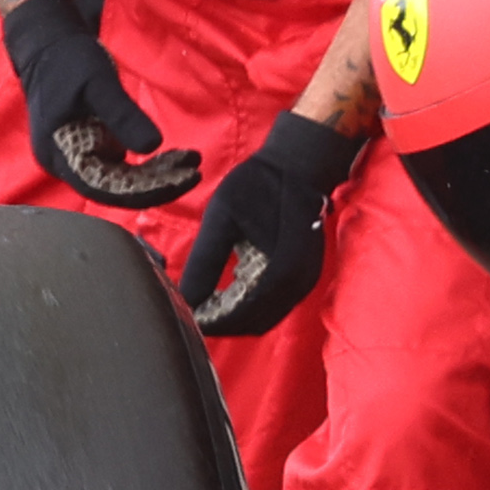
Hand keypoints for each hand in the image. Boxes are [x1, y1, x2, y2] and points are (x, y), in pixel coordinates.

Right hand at [0, 0, 197, 207]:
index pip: (106, 188)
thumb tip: (154, 146)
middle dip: (157, 184)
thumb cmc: (70, 61)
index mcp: (60, 154)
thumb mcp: (100, 83)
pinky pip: (120, 168)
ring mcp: (79, 158)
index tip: (183, 178)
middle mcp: (67, 164)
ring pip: (120, 181)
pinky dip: (147, 165)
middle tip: (195, 172)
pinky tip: (174, 156)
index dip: (146, 190)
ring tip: (192, 160)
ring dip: (156, 176)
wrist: (49, 47)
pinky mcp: (91, 149)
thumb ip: (123, 115)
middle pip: (115, 190)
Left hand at [174, 108, 364, 335]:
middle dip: (222, 323)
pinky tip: (229, 291)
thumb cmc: (257, 185)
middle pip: (254, 324)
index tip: (186, 315)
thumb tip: (184, 298)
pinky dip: (251, 306)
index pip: (241, 316)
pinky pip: (276, 306)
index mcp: (279, 270)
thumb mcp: (221, 219)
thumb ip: (204, 262)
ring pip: (265, 319)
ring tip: (207, 302)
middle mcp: (298, 283)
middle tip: (192, 311)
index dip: (211, 321)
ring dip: (236, 317)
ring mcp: (306, 282)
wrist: (298, 166)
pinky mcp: (305, 277)